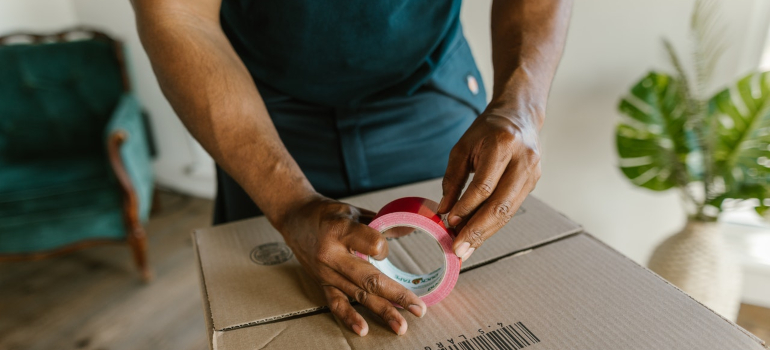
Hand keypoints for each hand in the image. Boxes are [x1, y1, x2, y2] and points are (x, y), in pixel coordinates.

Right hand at [280, 196, 426, 335]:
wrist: (293, 217)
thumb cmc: (326, 213)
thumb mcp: (353, 210)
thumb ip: (379, 223)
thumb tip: (407, 231)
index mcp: (341, 230)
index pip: (373, 245)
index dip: (385, 248)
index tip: (385, 246)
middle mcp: (332, 254)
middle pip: (369, 279)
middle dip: (397, 295)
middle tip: (418, 308)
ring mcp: (326, 272)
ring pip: (358, 295)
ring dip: (382, 311)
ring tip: (401, 326)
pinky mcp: (321, 283)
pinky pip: (336, 303)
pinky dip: (350, 318)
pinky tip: (363, 330)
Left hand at [437, 110, 541, 261]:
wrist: (519, 117)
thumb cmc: (487, 130)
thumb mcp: (463, 148)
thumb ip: (453, 179)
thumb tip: (444, 211)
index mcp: (503, 144)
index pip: (485, 185)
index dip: (467, 206)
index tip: (450, 222)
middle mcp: (523, 160)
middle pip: (500, 205)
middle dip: (477, 231)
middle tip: (459, 249)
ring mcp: (532, 174)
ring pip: (508, 212)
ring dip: (485, 233)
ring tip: (466, 249)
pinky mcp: (533, 184)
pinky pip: (511, 209)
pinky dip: (493, 225)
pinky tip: (477, 235)